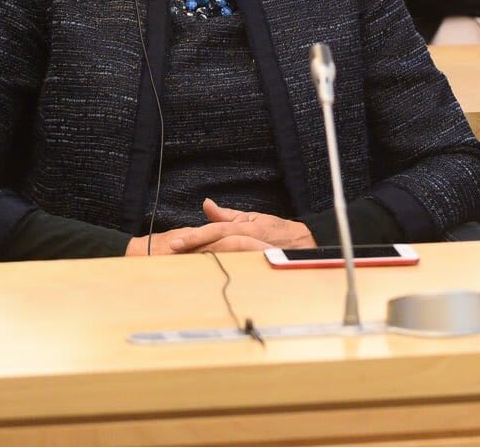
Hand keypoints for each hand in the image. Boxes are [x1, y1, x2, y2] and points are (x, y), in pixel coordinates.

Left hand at [125, 200, 316, 254]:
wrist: (307, 245)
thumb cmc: (278, 231)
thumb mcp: (253, 218)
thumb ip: (227, 214)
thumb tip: (206, 205)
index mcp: (248, 227)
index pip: (217, 231)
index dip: (196, 237)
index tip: (176, 244)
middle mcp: (251, 241)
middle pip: (217, 246)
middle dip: (195, 250)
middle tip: (172, 254)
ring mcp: (256, 256)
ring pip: (226, 259)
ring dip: (204, 261)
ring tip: (183, 264)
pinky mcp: (260, 268)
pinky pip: (237, 270)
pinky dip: (221, 271)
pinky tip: (206, 274)